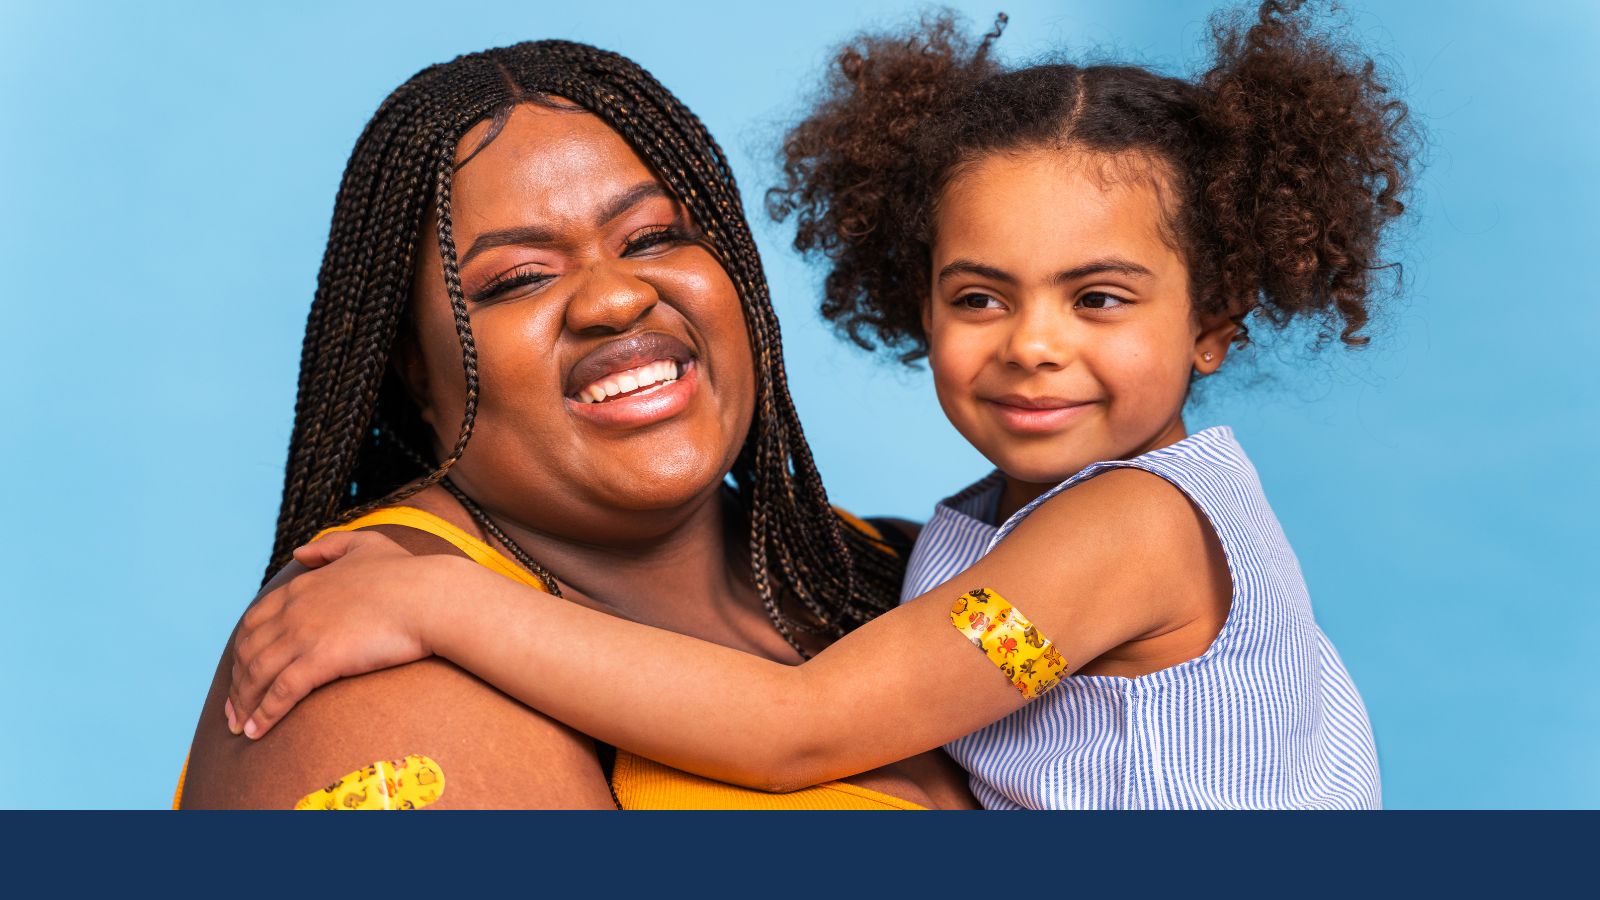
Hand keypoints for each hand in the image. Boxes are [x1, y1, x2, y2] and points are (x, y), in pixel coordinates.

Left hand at [227, 530, 447, 739]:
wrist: (431, 597)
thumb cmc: (407, 574)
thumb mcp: (366, 545)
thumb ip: (330, 546)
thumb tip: (300, 552)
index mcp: (301, 587)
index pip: (253, 622)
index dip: (241, 650)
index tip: (241, 671)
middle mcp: (294, 611)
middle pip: (248, 652)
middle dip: (236, 683)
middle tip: (232, 709)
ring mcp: (304, 636)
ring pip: (257, 675)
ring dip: (243, 705)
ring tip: (238, 728)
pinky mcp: (320, 660)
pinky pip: (280, 693)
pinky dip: (262, 714)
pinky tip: (255, 732)